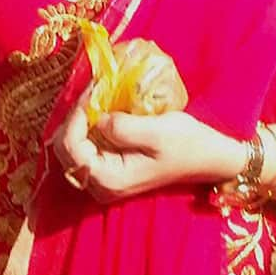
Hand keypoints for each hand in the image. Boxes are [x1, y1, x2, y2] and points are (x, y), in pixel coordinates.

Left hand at [53, 98, 244, 203]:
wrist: (210, 159)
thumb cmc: (188, 144)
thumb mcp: (158, 132)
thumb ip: (123, 127)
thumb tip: (98, 118)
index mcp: (108, 179)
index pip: (71, 147)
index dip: (76, 116)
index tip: (93, 89)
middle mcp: (100, 185)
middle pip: (65, 150)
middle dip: (75, 117)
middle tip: (93, 90)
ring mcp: (105, 180)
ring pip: (73, 148)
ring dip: (81, 121)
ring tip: (96, 96)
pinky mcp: (112, 171)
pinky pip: (88, 148)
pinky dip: (89, 127)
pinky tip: (102, 110)